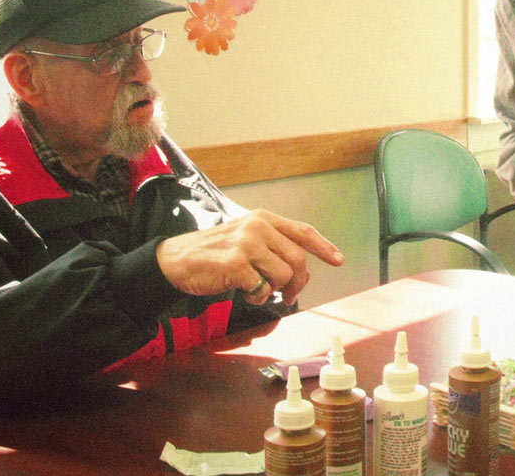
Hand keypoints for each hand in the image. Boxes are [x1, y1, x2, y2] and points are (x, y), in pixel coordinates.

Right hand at [155, 209, 344, 305]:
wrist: (175, 260)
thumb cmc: (213, 253)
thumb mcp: (246, 240)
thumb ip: (274, 250)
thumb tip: (303, 274)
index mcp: (263, 218)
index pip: (302, 231)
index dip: (324, 247)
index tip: (339, 260)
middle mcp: (257, 226)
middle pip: (298, 259)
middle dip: (298, 282)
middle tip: (289, 296)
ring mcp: (246, 243)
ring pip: (283, 274)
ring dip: (274, 290)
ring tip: (256, 289)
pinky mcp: (235, 264)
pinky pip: (262, 288)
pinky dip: (257, 296)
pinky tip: (243, 292)